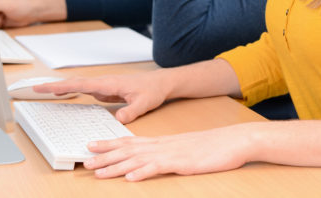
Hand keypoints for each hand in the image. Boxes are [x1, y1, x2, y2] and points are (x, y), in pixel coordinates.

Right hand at [32, 70, 172, 123]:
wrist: (160, 83)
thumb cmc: (152, 90)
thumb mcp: (144, 103)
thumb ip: (131, 111)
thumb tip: (118, 119)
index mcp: (108, 83)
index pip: (80, 84)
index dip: (61, 86)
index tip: (45, 87)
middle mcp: (102, 82)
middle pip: (73, 83)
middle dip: (54, 85)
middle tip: (34, 88)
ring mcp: (102, 86)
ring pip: (76, 85)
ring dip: (60, 87)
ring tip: (41, 90)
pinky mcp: (104, 90)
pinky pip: (83, 90)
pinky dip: (70, 91)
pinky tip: (61, 94)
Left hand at [84, 124, 253, 180]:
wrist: (234, 140)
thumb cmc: (212, 147)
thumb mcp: (185, 150)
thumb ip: (168, 154)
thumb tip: (151, 160)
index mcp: (163, 142)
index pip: (130, 142)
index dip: (109, 144)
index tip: (92, 146)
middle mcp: (163, 145)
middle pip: (128, 150)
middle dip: (105, 156)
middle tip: (85, 161)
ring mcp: (172, 153)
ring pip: (138, 160)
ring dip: (116, 166)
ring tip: (99, 172)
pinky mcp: (182, 163)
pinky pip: (159, 168)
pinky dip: (144, 173)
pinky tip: (131, 179)